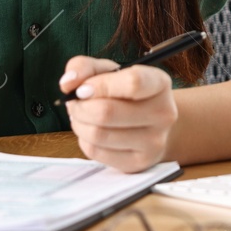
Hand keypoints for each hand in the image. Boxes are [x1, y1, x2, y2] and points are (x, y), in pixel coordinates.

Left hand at [60, 56, 177, 172]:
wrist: (152, 125)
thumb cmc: (127, 93)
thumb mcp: (111, 71)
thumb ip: (86, 68)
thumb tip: (68, 83)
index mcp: (159, 83)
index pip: (133, 83)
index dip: (100, 85)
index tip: (82, 88)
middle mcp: (163, 113)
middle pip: (108, 112)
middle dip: (80, 106)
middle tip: (74, 102)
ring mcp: (153, 142)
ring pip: (98, 134)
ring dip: (79, 123)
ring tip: (80, 115)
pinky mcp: (138, 163)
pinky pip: (96, 152)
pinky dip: (84, 139)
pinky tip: (90, 130)